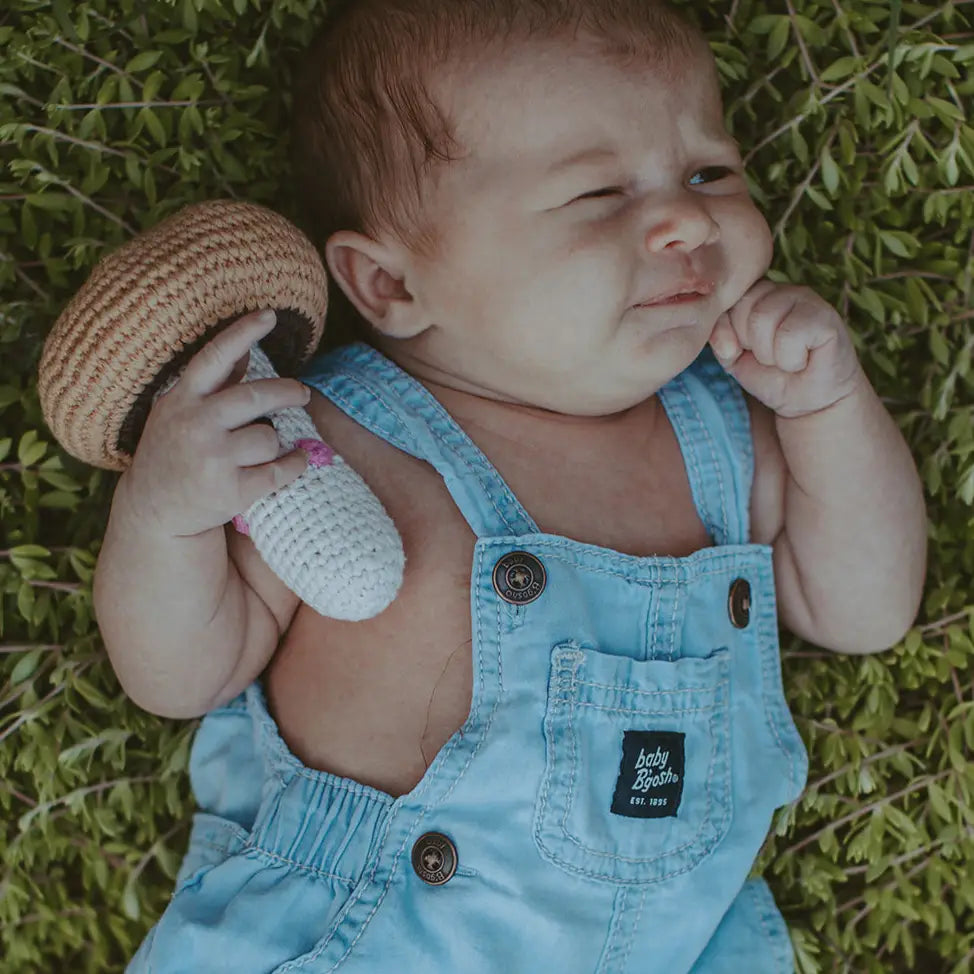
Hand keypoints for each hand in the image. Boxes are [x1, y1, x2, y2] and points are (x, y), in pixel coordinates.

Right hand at [123, 309, 311, 536]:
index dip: (243, 333)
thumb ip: (213, 385)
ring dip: (274, 442)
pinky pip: (282, 470)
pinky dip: (295, 465)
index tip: (270, 315)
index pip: (215, 358)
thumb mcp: (179, 412)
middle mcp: (195, 425)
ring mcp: (213, 459)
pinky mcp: (232, 491)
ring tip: (262, 450)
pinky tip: (293, 463)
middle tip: (302, 394)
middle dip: (288, 392)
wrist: (154, 511)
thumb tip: (246, 348)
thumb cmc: (173, 453)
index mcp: (182, 400)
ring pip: (270, 437)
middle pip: (257, 397)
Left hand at [708, 279, 863, 417]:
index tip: (749, 350)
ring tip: (787, 359)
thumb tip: (725, 339)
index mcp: (758, 294)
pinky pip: (788, 335)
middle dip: (751, 345)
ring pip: (762, 319)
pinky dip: (791, 360)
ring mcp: (806, 299)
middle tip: (772, 357)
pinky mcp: (825, 316)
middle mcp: (782, 289)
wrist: (808, 403)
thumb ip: (720, 338)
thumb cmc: (772, 376)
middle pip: (743, 308)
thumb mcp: (733, 358)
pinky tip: (804, 361)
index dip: (732, 332)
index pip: (728, 300)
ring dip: (770, 355)